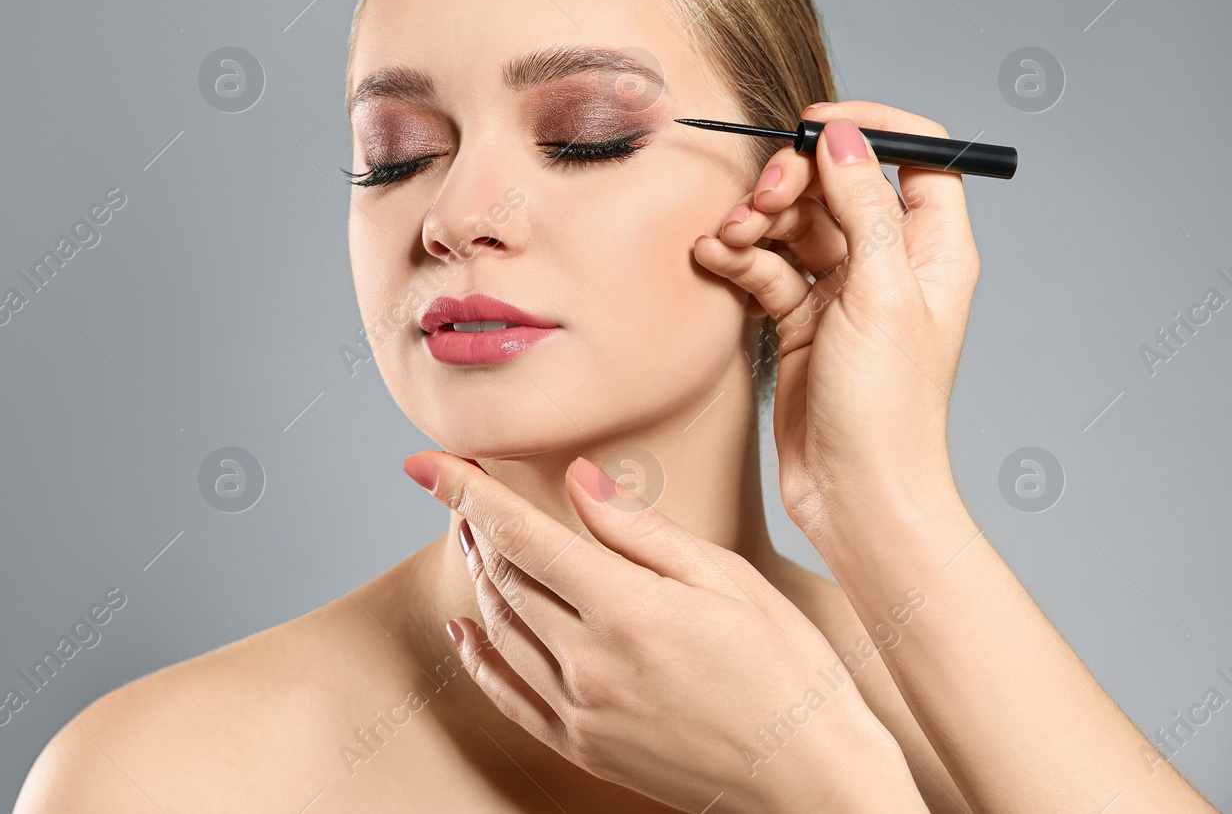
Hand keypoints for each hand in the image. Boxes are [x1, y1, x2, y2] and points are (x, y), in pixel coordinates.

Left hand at [402, 449, 927, 813]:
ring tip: (470, 538)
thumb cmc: (788, 671)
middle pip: (504, 577)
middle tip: (461, 491)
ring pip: (501, 629)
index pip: (522, 534)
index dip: (467, 491)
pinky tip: (467, 629)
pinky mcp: (583, 746)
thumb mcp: (728, 580)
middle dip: (473, 526)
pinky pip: (508, 695)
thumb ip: (642, 529)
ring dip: (477, 577)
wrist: (812, 780)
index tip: (428, 462)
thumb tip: (580, 479)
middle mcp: (590, 662)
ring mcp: (581, 710)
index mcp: (628, 609)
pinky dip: (479, 657)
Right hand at [692, 102, 979, 533]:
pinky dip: (738, 257)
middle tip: (761, 200)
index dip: (868, 130)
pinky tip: (714, 259)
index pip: (916, 155)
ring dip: (754, 222)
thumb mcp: (880, 295)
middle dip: (791, 182)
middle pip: (837, 186)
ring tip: (727, 240)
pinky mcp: (800, 320)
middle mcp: (890, 263)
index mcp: (932, 250)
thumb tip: (843, 139)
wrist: (855, 495)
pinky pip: (765, 267)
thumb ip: (864, 208)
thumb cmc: (888, 410)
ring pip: (793, 224)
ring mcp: (842, 292)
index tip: (814, 126)